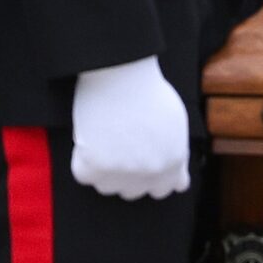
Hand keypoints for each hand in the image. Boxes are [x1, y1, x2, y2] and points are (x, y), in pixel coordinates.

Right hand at [69, 56, 192, 199]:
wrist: (120, 71)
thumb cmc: (146, 90)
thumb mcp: (176, 124)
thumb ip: (177, 156)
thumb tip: (179, 185)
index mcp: (172, 162)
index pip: (161, 189)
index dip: (148, 175)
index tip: (137, 161)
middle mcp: (150, 171)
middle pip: (133, 191)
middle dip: (126, 174)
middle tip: (118, 147)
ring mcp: (122, 170)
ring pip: (107, 187)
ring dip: (104, 170)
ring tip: (103, 140)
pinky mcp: (94, 164)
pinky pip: (84, 175)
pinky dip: (82, 160)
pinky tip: (89, 139)